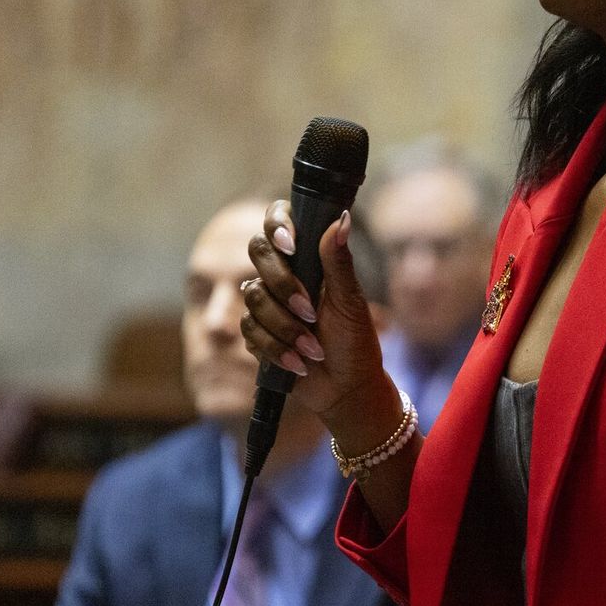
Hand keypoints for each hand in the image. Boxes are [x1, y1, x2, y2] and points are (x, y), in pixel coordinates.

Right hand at [242, 202, 384, 420]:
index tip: (291, 246)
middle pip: (257, 252)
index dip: (277, 225)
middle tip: (310, 312)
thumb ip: (339, 261)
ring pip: (253, 296)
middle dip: (282, 285)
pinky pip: (250, 329)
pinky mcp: (256, 332)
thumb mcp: (351, 301)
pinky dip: (277, 348)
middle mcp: (282, 274)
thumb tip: (342, 219)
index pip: (278, 221)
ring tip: (314, 349)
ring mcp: (266, 303)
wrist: (346, 387)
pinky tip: (300, 362)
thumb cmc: (355, 341)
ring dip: (286, 327)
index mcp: (308, 258)